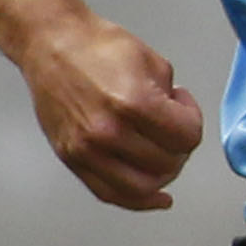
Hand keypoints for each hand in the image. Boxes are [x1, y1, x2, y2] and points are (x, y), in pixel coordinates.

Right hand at [19, 12, 202, 210]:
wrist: (51, 45)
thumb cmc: (98, 48)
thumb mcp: (154, 63)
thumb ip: (173, 100)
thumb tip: (180, 123)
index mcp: (134, 104)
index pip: (187, 137)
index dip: (193, 120)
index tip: (182, 106)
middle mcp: (108, 132)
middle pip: (168, 163)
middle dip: (180, 146)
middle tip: (172, 128)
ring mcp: (86, 150)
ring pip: (143, 187)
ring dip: (163, 174)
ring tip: (163, 153)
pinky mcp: (71, 158)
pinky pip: (109, 193)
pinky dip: (137, 200)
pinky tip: (156, 198)